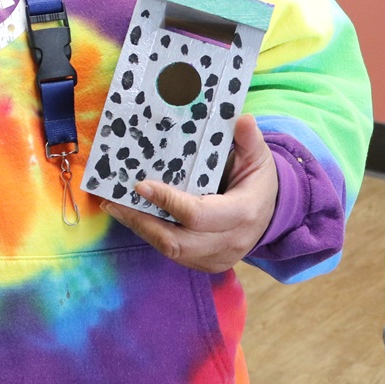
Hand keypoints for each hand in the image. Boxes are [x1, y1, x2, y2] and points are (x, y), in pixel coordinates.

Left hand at [101, 113, 278, 273]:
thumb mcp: (258, 157)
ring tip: (115, 207)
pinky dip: (150, 235)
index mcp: (242, 214)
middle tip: (114, 201)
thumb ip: (250, 140)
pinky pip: (173, 254)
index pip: (198, 215)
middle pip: (178, 242)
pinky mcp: (205, 263)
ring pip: (171, 251)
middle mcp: (229, 241)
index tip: (141, 185)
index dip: (168, 202)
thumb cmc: (257, 180)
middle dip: (142, 222)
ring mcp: (216, 257)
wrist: (270, 213)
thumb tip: (242, 119)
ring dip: (140, 229)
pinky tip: (132, 216)